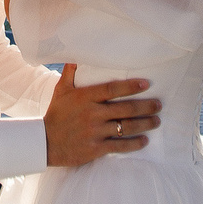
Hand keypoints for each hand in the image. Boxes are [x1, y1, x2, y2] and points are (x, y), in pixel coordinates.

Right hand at [43, 64, 159, 165]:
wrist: (44, 142)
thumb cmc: (55, 114)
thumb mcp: (60, 90)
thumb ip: (70, 72)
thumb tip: (76, 55)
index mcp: (85, 97)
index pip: (112, 89)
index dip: (130, 86)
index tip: (146, 84)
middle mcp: (92, 114)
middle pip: (125, 109)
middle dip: (145, 107)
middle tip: (159, 105)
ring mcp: (95, 132)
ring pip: (125, 127)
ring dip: (144, 124)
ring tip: (156, 121)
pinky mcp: (96, 148)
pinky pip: (119, 146)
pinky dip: (134, 144)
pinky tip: (144, 140)